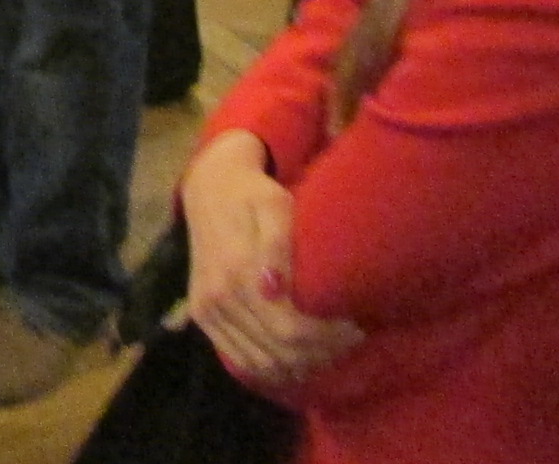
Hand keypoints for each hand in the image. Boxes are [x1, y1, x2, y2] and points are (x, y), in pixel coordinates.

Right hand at [184, 131, 363, 389]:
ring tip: (327, 350)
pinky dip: (270, 370)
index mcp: (238, 271)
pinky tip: (296, 359)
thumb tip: (273, 288)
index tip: (356, 328)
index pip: (291, 329)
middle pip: (279, 351)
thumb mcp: (274, 205)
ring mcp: (207, 310)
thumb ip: (277, 243)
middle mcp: (219, 297)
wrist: (209, 187)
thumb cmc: (253, 194)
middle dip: (321, 354)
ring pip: (260, 364)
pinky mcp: (202, 315)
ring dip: (298, 365)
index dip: (329, 338)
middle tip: (348, 340)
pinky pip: (238, 360)